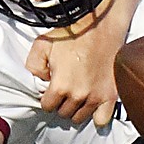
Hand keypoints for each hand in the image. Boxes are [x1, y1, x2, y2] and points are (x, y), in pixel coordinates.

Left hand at [25, 11, 125, 126]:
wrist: (99, 23)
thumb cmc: (72, 32)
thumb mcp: (41, 44)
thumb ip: (32, 67)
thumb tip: (39, 82)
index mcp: (60, 86)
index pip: (47, 106)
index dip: (47, 97)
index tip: (50, 89)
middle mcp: (78, 95)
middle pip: (63, 113)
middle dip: (61, 103)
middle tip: (64, 88)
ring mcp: (96, 97)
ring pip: (80, 117)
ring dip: (76, 108)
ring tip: (77, 93)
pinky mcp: (111, 94)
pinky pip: (102, 119)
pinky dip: (96, 115)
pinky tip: (92, 104)